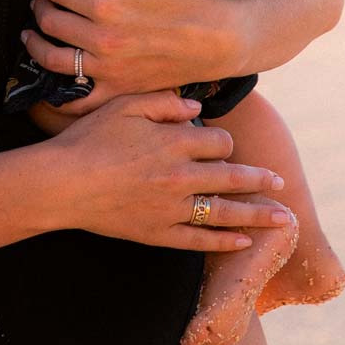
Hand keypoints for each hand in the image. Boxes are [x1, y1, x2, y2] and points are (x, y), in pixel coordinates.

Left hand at [20, 0, 246, 113]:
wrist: (217, 38)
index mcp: (108, 5)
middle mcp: (103, 39)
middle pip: (51, 22)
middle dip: (39, 9)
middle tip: (38, 5)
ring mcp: (108, 69)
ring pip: (53, 59)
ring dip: (34, 46)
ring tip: (31, 36)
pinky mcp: (118, 91)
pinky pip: (78, 100)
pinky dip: (56, 94)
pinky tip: (49, 81)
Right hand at [37, 90, 290, 251]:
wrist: (61, 183)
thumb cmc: (89, 139)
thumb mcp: (125, 106)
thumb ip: (165, 102)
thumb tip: (198, 109)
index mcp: (175, 142)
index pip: (219, 142)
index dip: (222, 142)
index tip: (217, 144)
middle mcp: (182, 176)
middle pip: (233, 177)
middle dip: (259, 178)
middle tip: (280, 181)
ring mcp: (173, 208)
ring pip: (226, 212)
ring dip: (258, 214)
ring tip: (284, 218)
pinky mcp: (159, 234)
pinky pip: (199, 240)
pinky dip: (223, 242)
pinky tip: (243, 241)